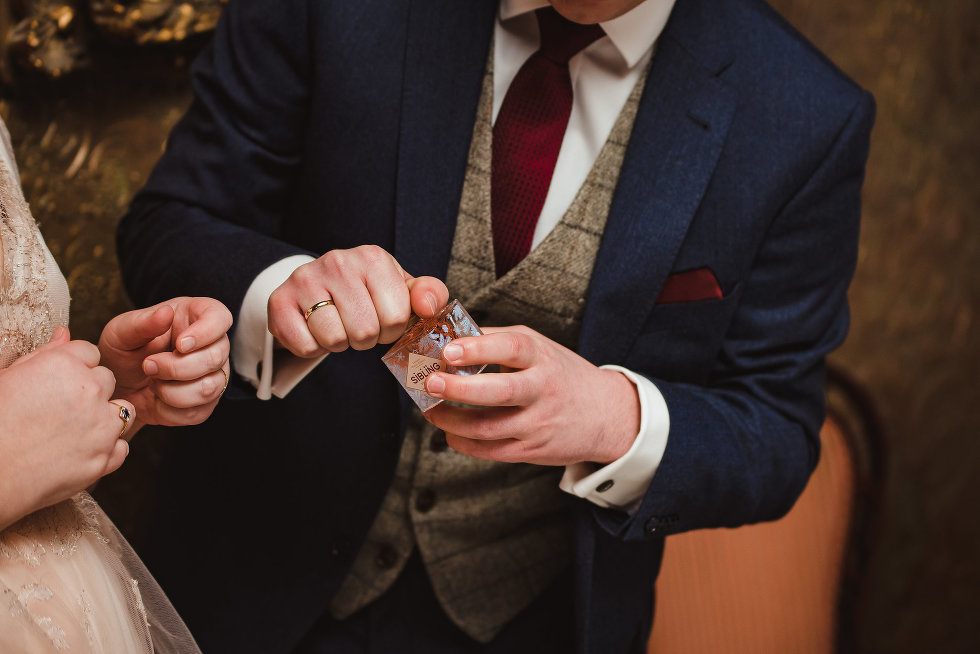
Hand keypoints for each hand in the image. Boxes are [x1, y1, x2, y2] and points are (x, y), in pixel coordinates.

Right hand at [0, 327, 134, 528]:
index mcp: (63, 365)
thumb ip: (44, 354)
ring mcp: (101, 426)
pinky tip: (80, 452)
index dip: (74, 367)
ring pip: (123, 410)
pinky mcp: (104, 458)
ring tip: (75, 430)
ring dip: (106, 417)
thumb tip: (64, 333)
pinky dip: (107, 450)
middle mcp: (89, 391)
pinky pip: (121, 446)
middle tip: (61, 410)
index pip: (89, 352)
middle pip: (107, 379)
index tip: (59, 383)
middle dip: (90, 390)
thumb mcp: (9, 378)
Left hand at [99, 297, 231, 428]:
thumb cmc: (122, 352)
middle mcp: (212, 345)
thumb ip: (143, 323)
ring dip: (171, 391)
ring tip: (153, 382)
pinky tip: (157, 399)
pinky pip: (197, 412)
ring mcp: (213, 376)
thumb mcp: (122, 332)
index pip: (220, 318)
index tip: (180, 344)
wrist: (118, 388)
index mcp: (195, 317)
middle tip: (148, 366)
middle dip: (176, 368)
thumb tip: (166, 312)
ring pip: (209, 388)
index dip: (206, 332)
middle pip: (215, 357)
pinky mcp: (206, 404)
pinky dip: (169, 410)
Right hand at [267, 245, 449, 356]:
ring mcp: (304, 278)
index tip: (382, 317)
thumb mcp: (403, 289)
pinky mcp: (279, 301)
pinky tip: (315, 329)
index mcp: (373, 257)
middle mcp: (337, 261)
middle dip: (366, 338)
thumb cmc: (369, 292)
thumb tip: (427, 307)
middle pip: (365, 332)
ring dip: (339, 343)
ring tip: (337, 324)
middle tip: (357, 323)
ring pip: (334, 340)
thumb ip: (429, 295)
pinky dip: (313, 348)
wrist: (319, 285)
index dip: (392, 328)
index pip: (396, 317)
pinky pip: (305, 347)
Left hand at [421, 326, 640, 466]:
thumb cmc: (560, 374)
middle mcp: (543, 389)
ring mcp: (538, 423)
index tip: (448, 350)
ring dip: (453, 421)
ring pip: (490, 427)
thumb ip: (497, 340)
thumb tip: (448, 335)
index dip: (479, 349)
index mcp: (543, 357)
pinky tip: (450, 433)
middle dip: (461, 389)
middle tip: (431, 383)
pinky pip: (492, 451)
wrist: (605, 414)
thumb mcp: (539, 347)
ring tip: (431, 411)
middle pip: (501, 392)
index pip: (512, 348)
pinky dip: (464, 443)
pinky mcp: (532, 450)